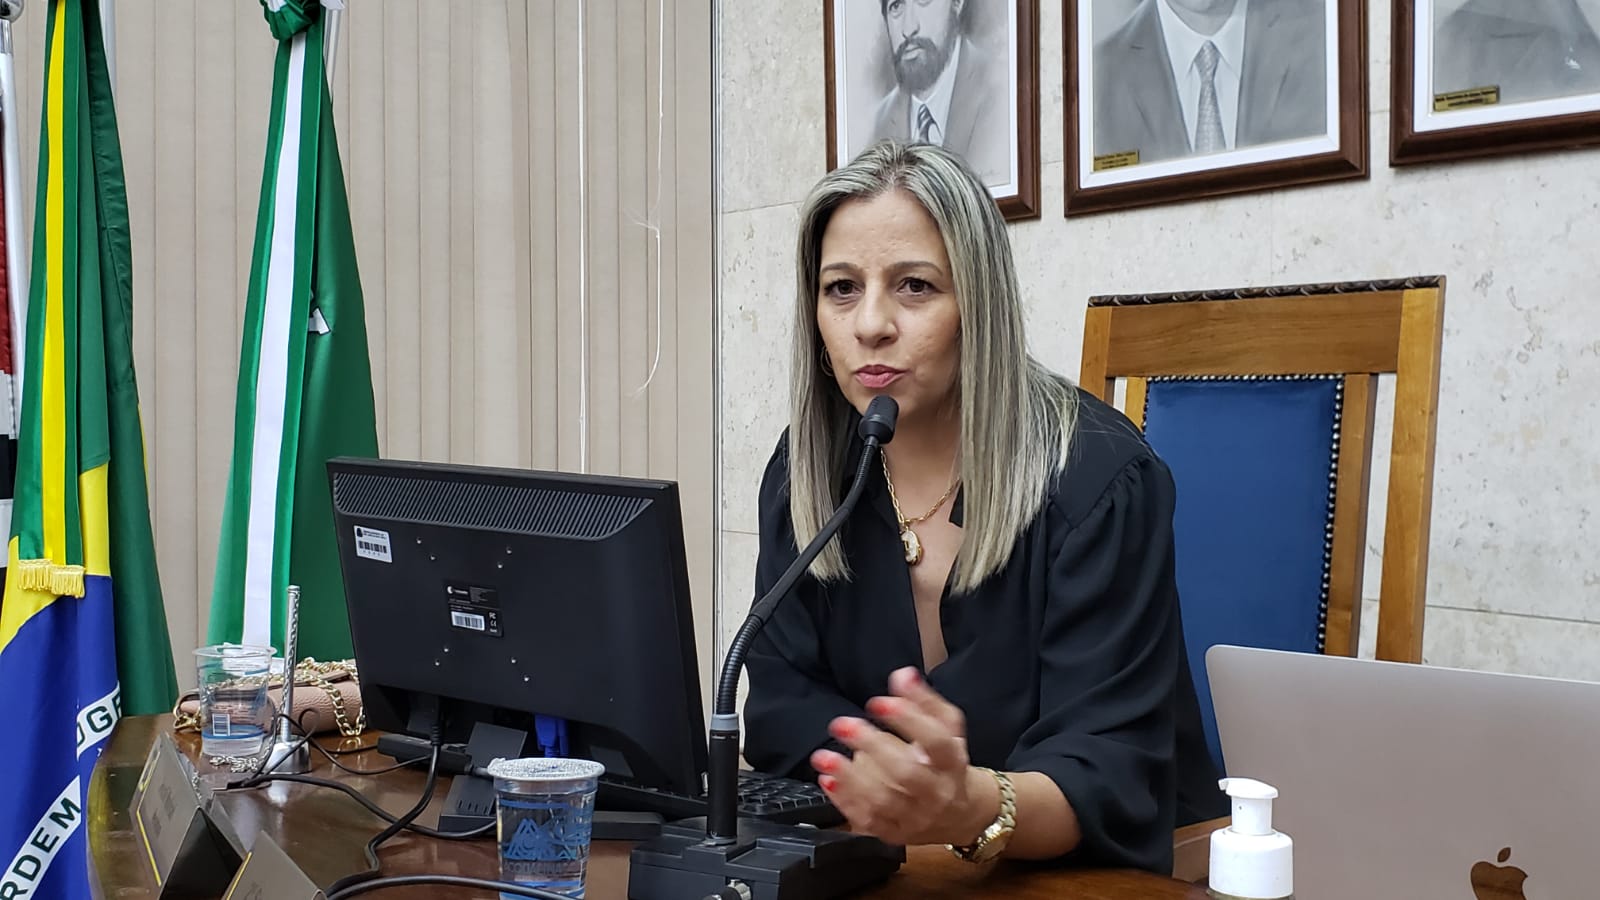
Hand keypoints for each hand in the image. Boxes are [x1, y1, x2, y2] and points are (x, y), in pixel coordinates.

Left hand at [809, 667, 997, 846]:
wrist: (960, 815)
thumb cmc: (947, 763)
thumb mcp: (946, 729)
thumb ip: (924, 701)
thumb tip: (902, 675)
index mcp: (952, 762)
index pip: (936, 742)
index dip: (909, 721)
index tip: (878, 702)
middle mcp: (936, 793)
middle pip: (906, 774)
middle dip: (872, 747)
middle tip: (841, 723)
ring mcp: (915, 817)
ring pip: (884, 801)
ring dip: (850, 778)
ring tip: (823, 756)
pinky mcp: (895, 833)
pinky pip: (868, 821)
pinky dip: (845, 802)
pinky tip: (827, 780)